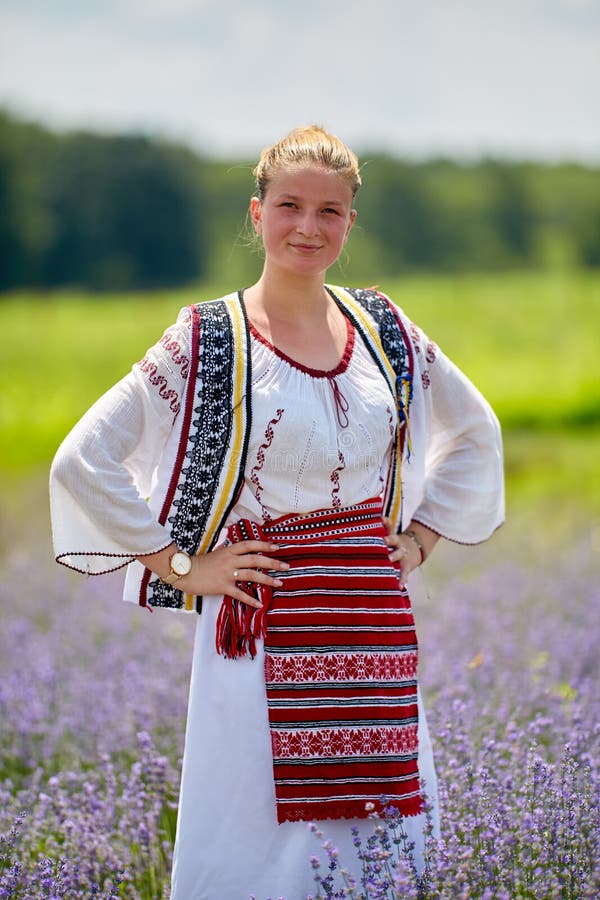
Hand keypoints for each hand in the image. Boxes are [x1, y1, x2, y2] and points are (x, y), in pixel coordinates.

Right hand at [174, 540, 288, 607]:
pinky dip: (251, 599)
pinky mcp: (222, 586)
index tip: (277, 547)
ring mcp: (227, 573)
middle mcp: (230, 560)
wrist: (183, 572)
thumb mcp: (216, 552)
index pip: (250, 544)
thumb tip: (240, 548)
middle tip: (286, 566)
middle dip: (273, 562)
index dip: (264, 545)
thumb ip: (228, 550)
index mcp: (228, 550)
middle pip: (255, 559)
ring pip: (252, 575)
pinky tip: (260, 604)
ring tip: (280, 583)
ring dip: (267, 579)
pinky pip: (240, 594)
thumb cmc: (199, 562)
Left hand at [383, 517, 421, 587]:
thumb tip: (379, 516)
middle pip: (394, 540)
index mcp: (392, 537)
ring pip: (398, 555)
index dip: (386, 523)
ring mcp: (402, 555)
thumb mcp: (390, 534)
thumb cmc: (395, 543)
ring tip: (389, 560)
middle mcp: (397, 545)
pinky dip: (402, 580)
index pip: (389, 527)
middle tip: (383, 540)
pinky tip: (399, 586)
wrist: (415, 550)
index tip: (382, 519)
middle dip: (389, 540)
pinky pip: (404, 574)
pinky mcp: (405, 567)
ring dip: (394, 557)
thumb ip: (384, 527)